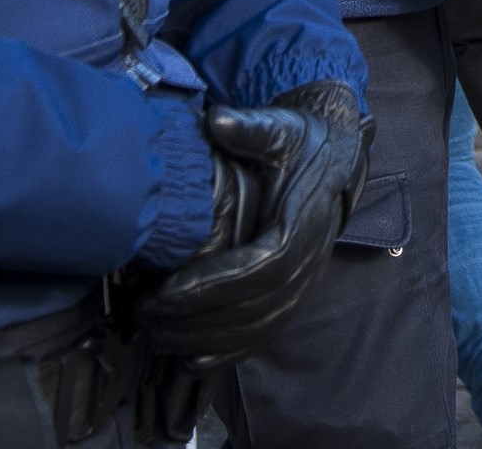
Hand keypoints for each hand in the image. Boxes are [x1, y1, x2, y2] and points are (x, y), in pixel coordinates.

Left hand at [136, 80, 369, 369]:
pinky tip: (190, 361)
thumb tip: (216, 119)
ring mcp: (301, 284)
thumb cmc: (302, 143)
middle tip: (145, 314)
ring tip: (155, 334)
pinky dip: (227, 355)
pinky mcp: (292, 296)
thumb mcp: (280, 128)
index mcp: (299, 226)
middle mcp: (305, 263)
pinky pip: (262, 336)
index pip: (256, 269)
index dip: (210, 285)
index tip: (166, 290)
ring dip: (203, 340)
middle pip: (251, 308)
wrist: (336, 158)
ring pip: (254, 329)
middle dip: (194, 319)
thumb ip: (250, 127)